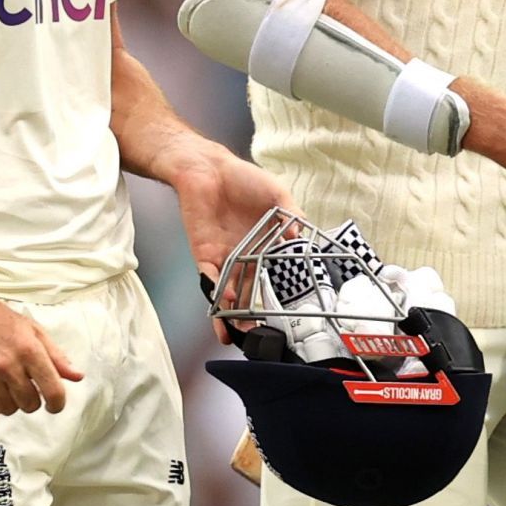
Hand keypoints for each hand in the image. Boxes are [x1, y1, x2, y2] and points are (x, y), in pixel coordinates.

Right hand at [0, 282, 83, 419]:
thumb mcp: (31, 329)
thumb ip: (56, 355)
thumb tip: (77, 377)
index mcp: (28, 348)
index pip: (52, 389)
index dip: (58, 404)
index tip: (54, 405)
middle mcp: (7, 363)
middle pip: (30, 404)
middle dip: (32, 400)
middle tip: (24, 387)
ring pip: (8, 410)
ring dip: (10, 404)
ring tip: (5, 387)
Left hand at [173, 151, 297, 343]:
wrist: (207, 169)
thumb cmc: (242, 179)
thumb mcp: (277, 194)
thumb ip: (292, 215)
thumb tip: (301, 235)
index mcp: (263, 246)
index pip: (272, 277)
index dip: (277, 297)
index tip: (286, 316)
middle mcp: (244, 256)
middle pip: (249, 292)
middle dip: (251, 315)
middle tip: (260, 337)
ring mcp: (223, 257)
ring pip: (228, 292)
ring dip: (232, 312)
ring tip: (239, 332)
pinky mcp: (204, 253)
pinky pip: (210, 277)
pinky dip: (218, 289)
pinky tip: (227, 300)